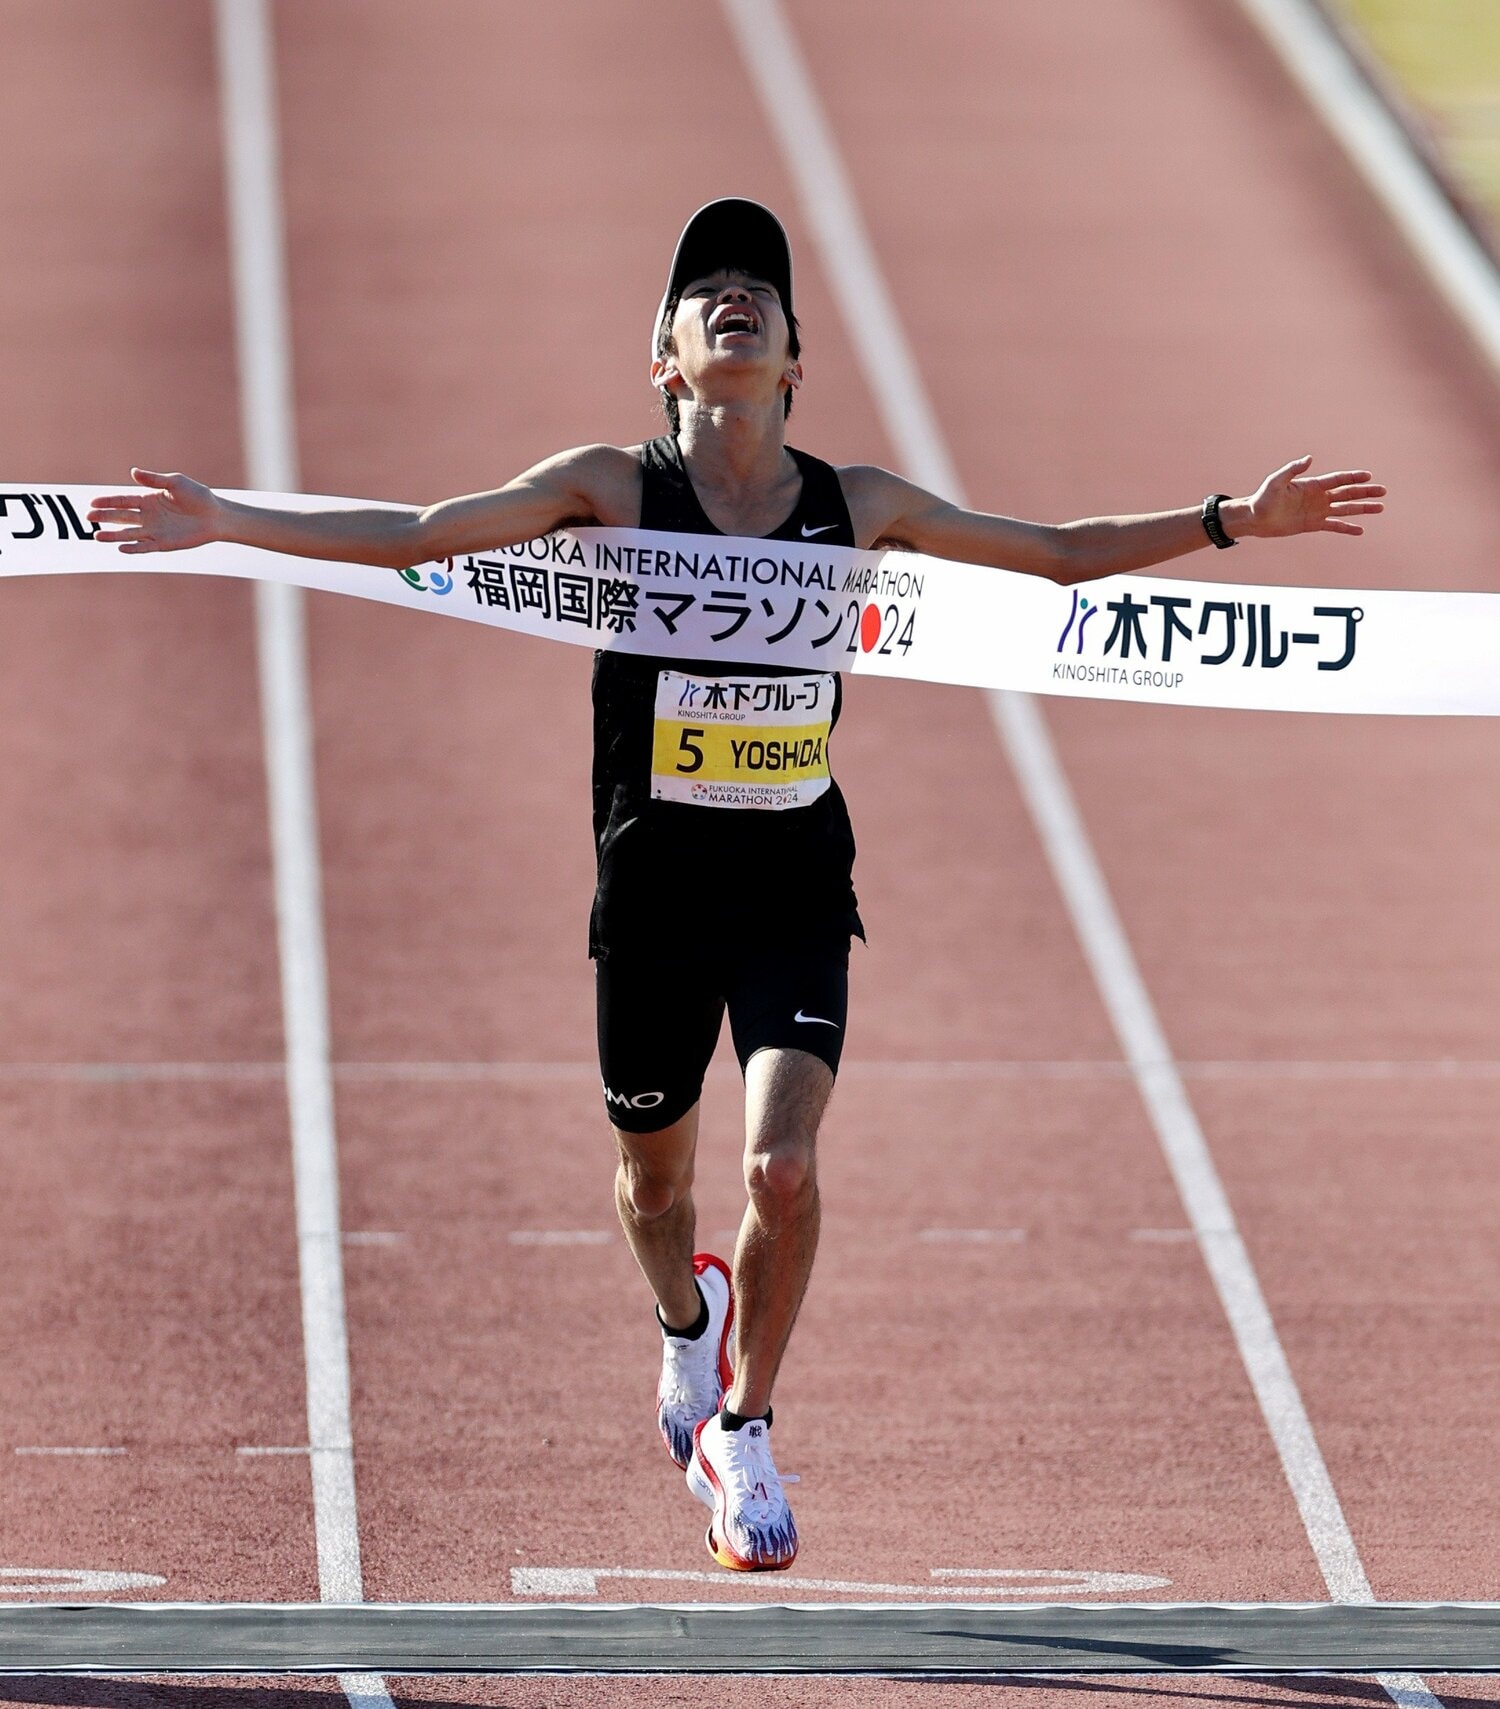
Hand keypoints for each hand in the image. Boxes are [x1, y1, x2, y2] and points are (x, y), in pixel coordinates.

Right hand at [87, 469, 223, 552]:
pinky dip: (133, 547)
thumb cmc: (198, 496)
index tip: (92, 501)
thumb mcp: (175, 483)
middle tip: (88, 517)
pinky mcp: (164, 543)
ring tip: (96, 536)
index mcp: (148, 500)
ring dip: (113, 535)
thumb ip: (154, 480)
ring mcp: (155, 531)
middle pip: (121, 517)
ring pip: (128, 533)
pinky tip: (121, 547)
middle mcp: (148, 516)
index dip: (108, 501)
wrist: (216, 516)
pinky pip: (145, 546)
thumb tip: (133, 472)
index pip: (123, 501)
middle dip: (104, 517)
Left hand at [1234, 455, 1385, 539]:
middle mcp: (1318, 497)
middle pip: (1347, 493)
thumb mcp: (1276, 481)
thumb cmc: (1262, 498)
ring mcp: (1317, 511)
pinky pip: (1334, 526)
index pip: (1338, 479)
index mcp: (1312, 485)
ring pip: (1345, 509)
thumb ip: (1292, 469)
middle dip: (1365, 492)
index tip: (1369, 476)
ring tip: (1380, 508)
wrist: (1255, 519)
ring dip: (1362, 509)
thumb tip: (1309, 458)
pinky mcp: (1313, 525)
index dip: (1353, 477)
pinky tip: (1360, 530)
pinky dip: (1347, 528)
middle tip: (1383, 491)